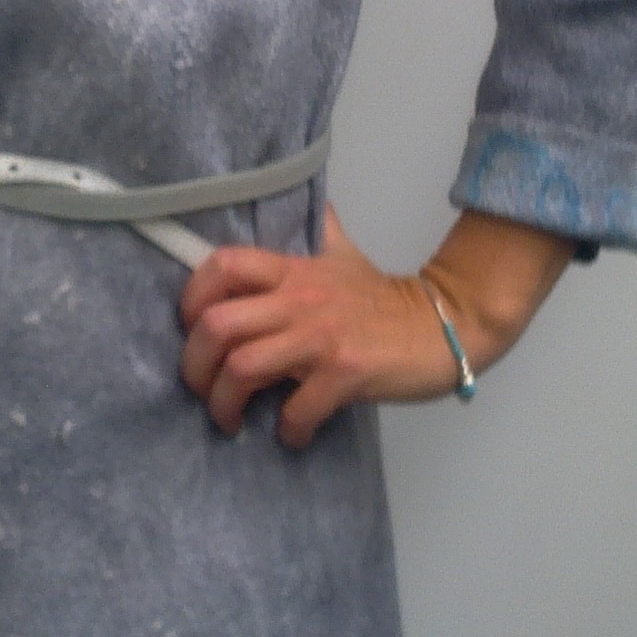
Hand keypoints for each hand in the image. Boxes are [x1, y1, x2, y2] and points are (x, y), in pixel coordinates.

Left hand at [178, 202, 573, 448]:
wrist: (444, 325)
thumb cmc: (385, 298)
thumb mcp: (342, 255)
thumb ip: (315, 231)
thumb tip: (304, 200)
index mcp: (293, 271)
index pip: (222, 265)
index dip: (191, 297)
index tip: (191, 329)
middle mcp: (300, 300)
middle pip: (217, 325)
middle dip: (193, 366)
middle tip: (201, 389)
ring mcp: (321, 337)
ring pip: (243, 368)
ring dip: (224, 404)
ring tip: (230, 419)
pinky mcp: (346, 373)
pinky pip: (296, 409)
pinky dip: (286, 431)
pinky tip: (291, 435)